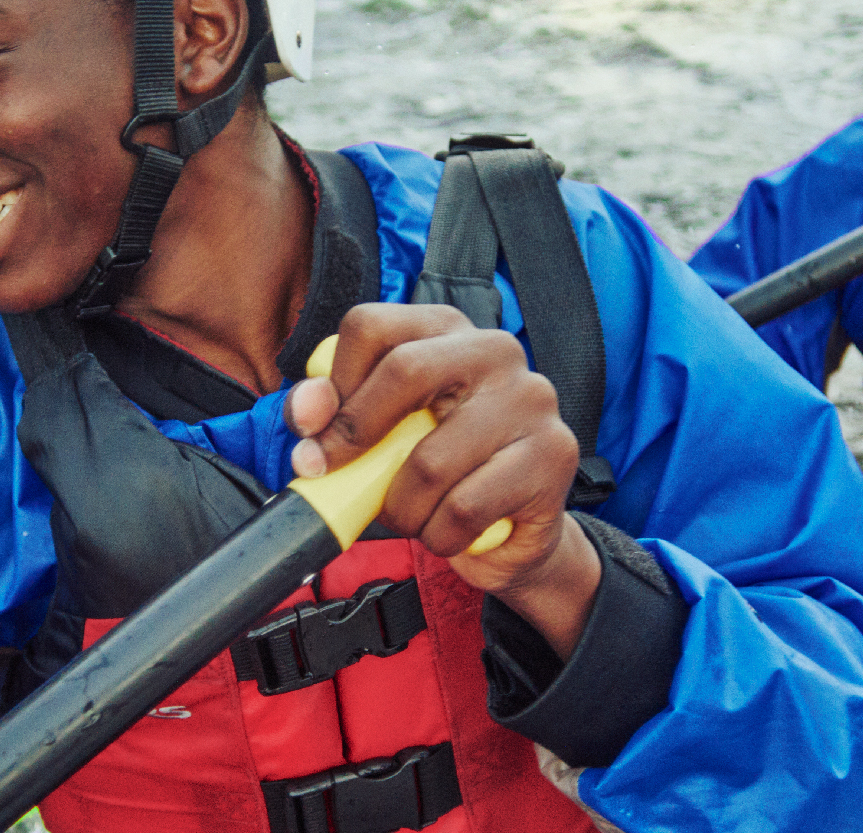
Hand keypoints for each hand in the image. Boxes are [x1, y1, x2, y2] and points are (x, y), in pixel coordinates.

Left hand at [286, 303, 600, 650]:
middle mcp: (493, 349)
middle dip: (356, 439)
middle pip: (404, 370)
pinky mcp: (554, 454)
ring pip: (430, 461)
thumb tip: (307, 414)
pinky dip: (440, 536)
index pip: (369, 326)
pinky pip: (464, 507)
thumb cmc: (439, 474)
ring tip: (414, 516)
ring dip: (403, 510)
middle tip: (344, 482)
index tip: (317, 436)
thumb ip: (335, 415)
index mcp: (443, 329)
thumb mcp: (380, 438)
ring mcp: (530, 398)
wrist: (512, 532)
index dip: (332, 385)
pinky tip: (452, 532)